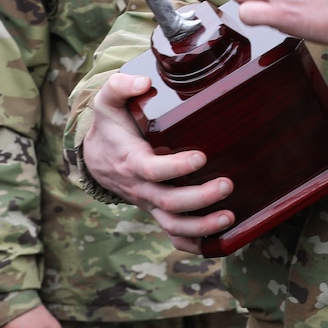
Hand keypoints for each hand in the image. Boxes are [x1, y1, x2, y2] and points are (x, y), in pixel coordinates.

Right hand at [83, 72, 236, 252]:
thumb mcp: (107, 101)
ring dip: (202, 227)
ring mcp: (150, 204)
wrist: (97, 157)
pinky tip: (223, 241)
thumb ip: (120, 86)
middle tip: (227, 185)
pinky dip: (196, 244)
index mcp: (131, 161)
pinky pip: (175, 236)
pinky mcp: (159, 212)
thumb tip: (143, 82)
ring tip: (231, 217)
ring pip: (173, 225)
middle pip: (168, 202)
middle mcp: (141, 188)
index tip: (201, 156)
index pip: (153, 170)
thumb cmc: (111, 125)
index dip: (176, 168)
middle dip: (198, 199)